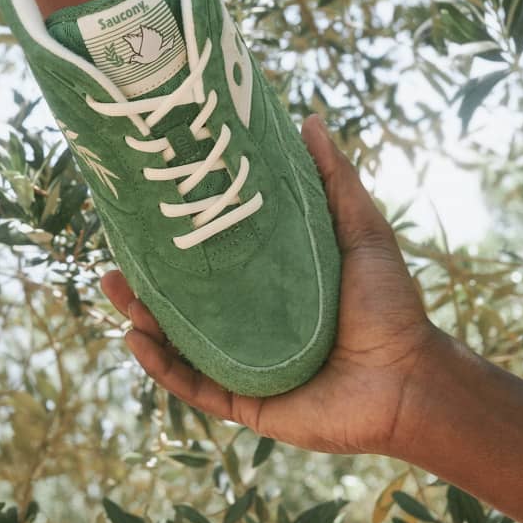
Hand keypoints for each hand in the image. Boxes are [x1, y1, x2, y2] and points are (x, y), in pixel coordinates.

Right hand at [101, 114, 437, 456]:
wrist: (410, 380)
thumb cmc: (392, 305)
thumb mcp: (361, 232)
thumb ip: (334, 180)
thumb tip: (310, 119)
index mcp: (270, 289)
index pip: (213, 265)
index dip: (177, 245)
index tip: (144, 217)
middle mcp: (251, 327)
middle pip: (183, 306)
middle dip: (142, 287)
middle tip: (112, 262)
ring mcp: (245, 366)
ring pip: (178, 345)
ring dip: (140, 321)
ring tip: (113, 291)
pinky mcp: (246, 403)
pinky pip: (194, 386)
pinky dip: (161, 368)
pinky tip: (134, 339)